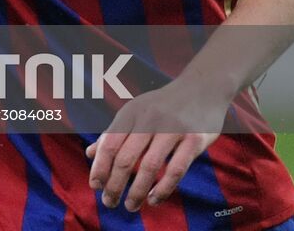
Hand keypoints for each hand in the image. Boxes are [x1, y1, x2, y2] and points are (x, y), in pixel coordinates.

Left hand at [85, 77, 227, 211]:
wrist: (202, 87)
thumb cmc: (163, 104)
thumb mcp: (135, 111)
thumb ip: (114, 133)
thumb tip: (91, 154)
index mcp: (131, 112)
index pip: (110, 144)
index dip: (100, 167)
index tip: (94, 186)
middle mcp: (149, 119)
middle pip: (126, 158)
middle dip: (114, 184)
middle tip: (109, 202)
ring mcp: (173, 129)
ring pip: (150, 166)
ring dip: (137, 191)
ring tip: (130, 206)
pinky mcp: (195, 139)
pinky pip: (176, 169)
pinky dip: (163, 188)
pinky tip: (154, 199)